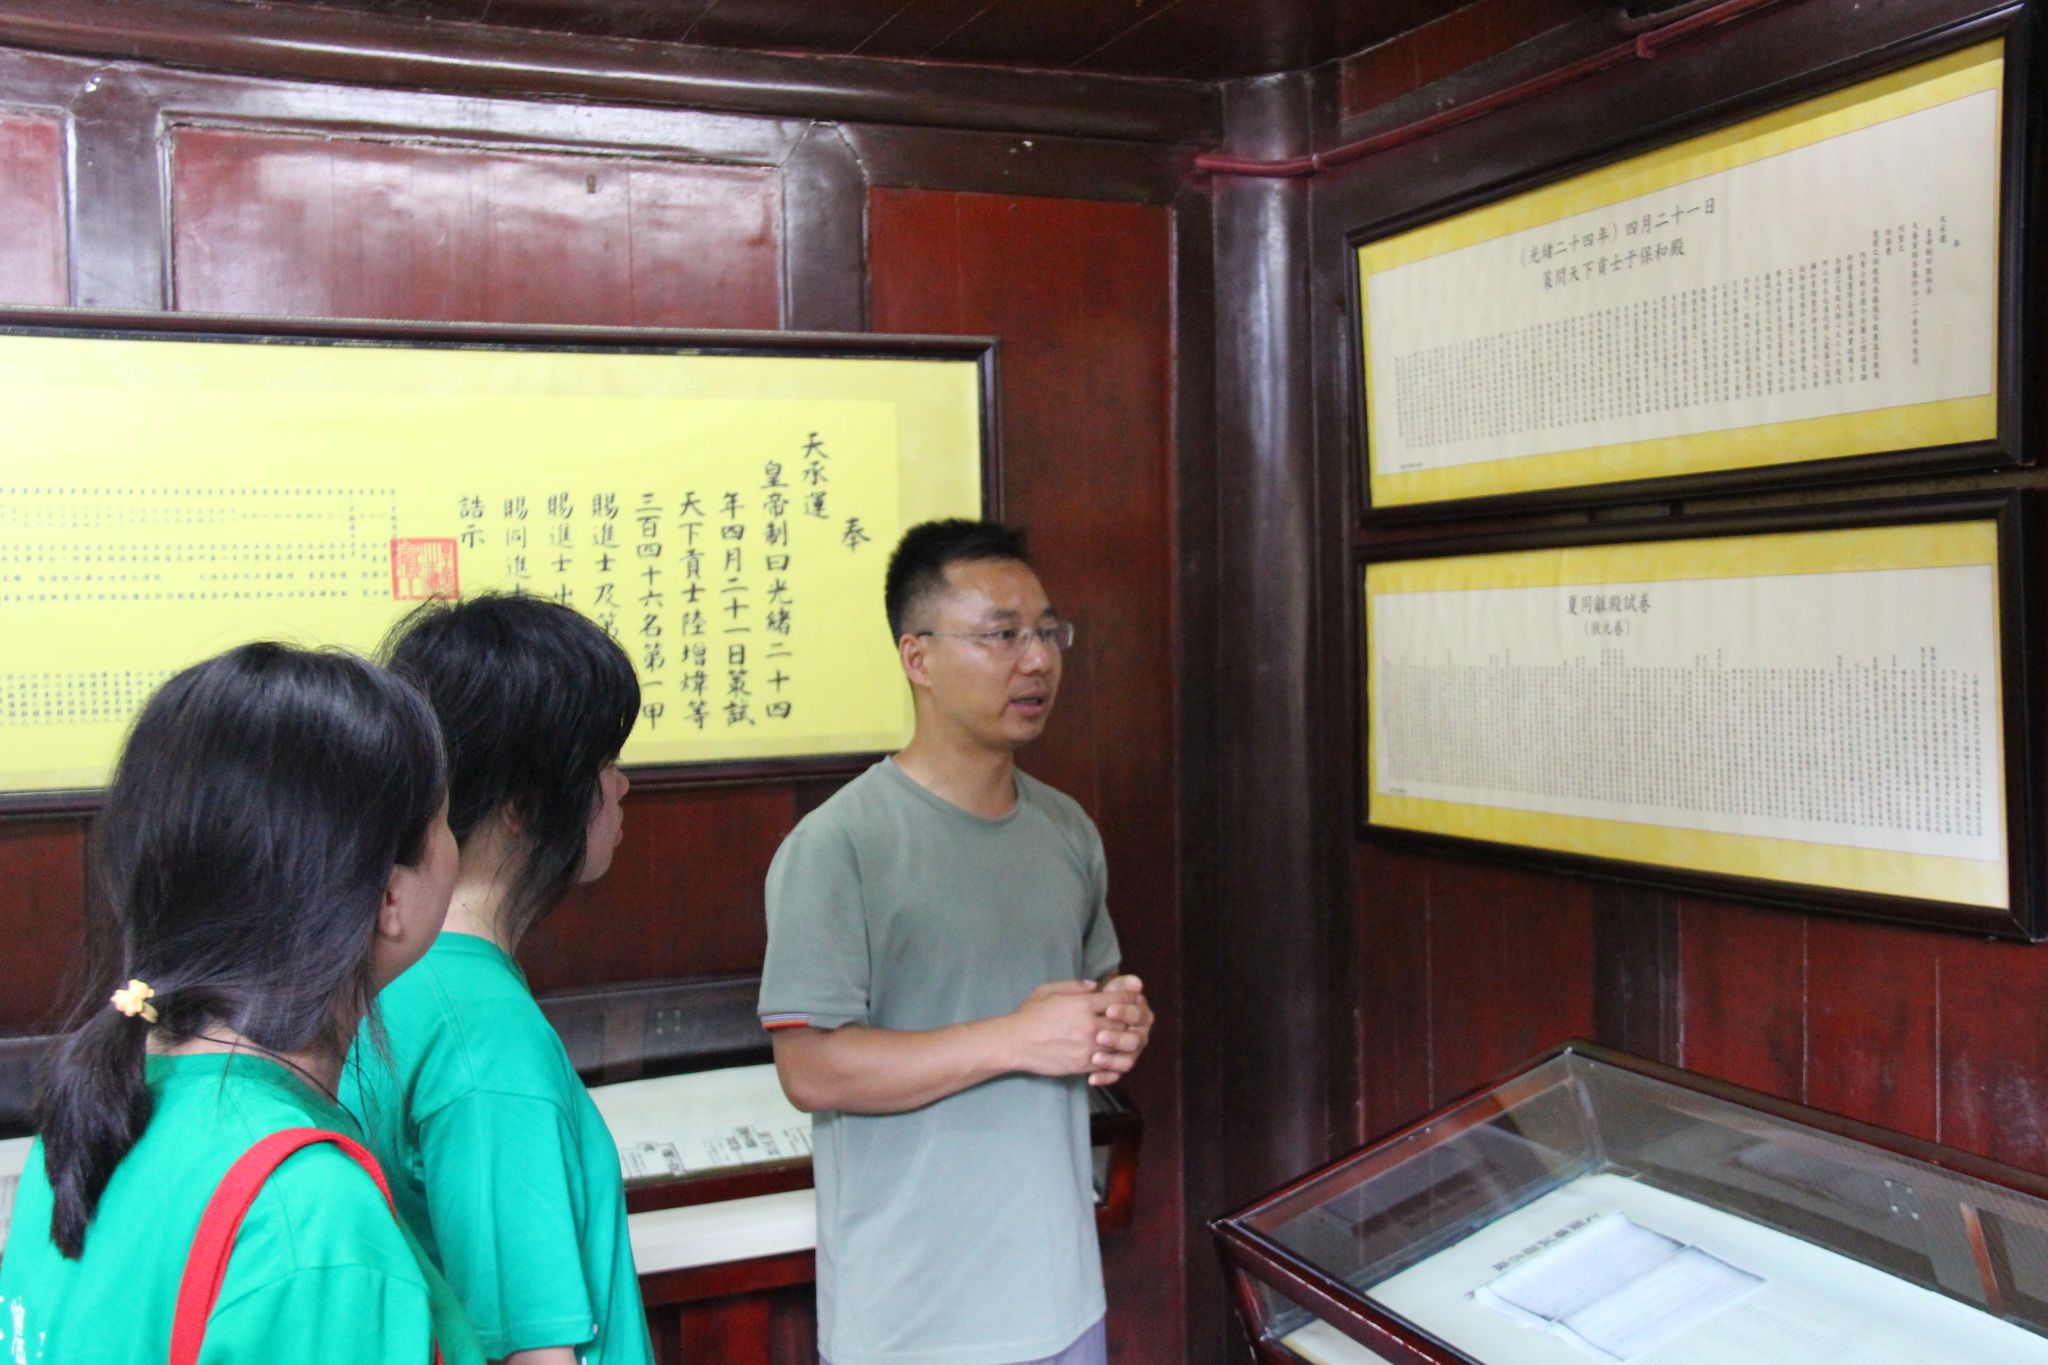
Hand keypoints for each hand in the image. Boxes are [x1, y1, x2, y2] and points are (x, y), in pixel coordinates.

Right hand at [1005, 980, 1119, 1078]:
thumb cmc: (1029, 1014)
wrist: (1015, 1043)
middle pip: (1123, 1022)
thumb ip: (1074, 985)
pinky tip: (1109, 1052)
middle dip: (1127, 1019)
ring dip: (1121, 1039)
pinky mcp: (1083, 1064)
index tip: (1131, 998)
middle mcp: (1089, 1025)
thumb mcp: (1048, 990)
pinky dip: (1112, 1057)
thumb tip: (1094, 985)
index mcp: (1083, 1004)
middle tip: (1130, 1018)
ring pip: (1118, 1044)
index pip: (1118, 999)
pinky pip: (1107, 1062)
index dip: (1129, 997)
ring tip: (1121, 1036)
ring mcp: (1087, 1047)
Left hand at [1087, 974, 1152, 1086]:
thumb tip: (1136, 983)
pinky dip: (1105, 1077)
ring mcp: (1130, 1052)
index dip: (1125, 1012)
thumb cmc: (1095, 1000)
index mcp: (1140, 1014)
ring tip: (1095, 1058)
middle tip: (1099, 1036)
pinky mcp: (1118, 1066)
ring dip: (1112, 1061)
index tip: (1108, 1010)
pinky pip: (1116, 1075)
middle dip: (1118, 1038)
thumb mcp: (1106, 990)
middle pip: (1136, 1039)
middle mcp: (1139, 1034)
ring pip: (1128, 1060)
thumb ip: (1120, 986)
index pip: (1138, 1014)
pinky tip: (1091, 1079)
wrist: (1079, 1018)